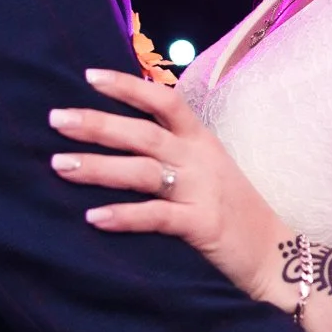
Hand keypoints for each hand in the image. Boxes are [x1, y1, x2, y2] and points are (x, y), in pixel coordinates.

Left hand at [52, 69, 293, 305]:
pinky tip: (94, 218)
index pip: (165, 101)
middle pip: (144, 133)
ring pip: (144, 171)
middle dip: (98, 124)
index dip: (129, 86)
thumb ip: (174, 151)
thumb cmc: (233, 211)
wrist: (275, 255)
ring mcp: (202, 191)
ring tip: (60, 166)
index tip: (89, 76)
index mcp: (201, 141)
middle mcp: (200, 159)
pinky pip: (157, 217)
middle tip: (56, 119)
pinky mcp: (203, 226)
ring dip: (99, 167)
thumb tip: (122, 137)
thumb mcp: (208, 170)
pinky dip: (125, 216)